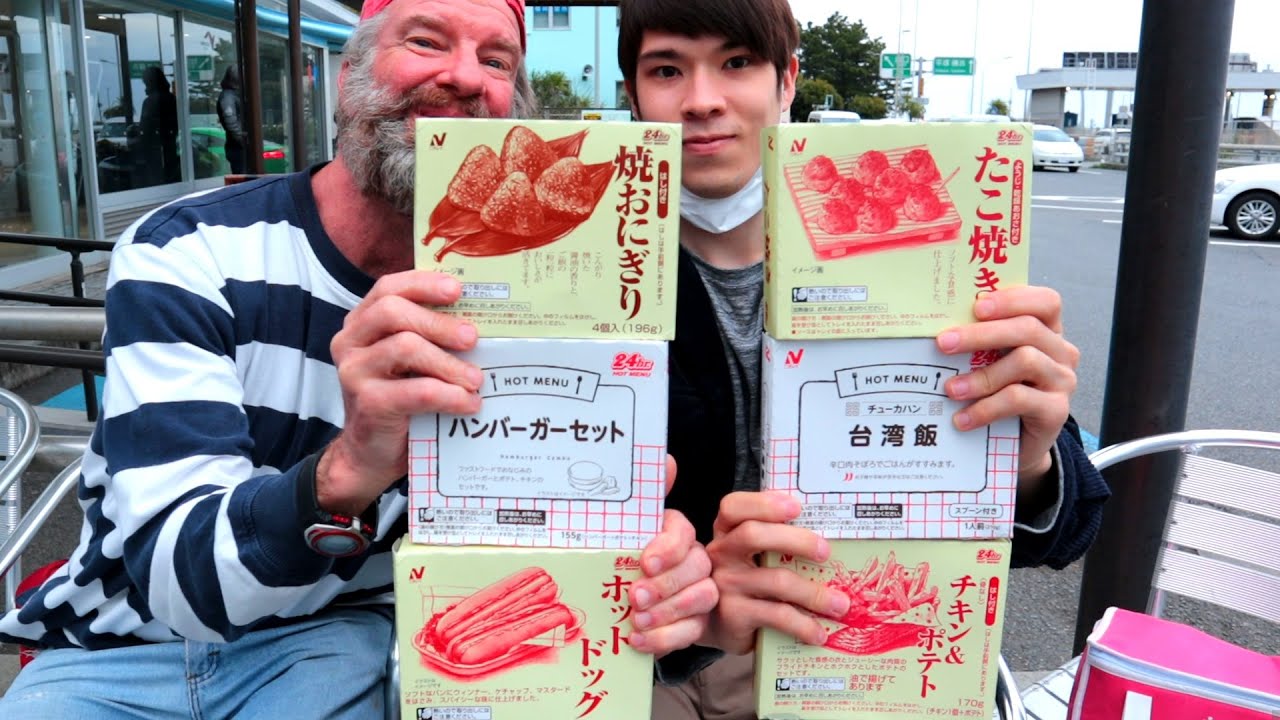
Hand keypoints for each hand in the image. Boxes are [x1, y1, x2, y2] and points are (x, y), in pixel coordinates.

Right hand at [318, 271, 483, 514]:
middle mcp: (350, 342)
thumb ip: (431, 337)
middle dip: (439, 322)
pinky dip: (449, 395)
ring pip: (405, 348)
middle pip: (393, 312)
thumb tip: (484, 321)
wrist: (371, 454)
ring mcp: (354, 372)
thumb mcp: (412, 362)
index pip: (388, 288)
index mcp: (362, 322)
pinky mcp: (367, 403)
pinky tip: (469, 403)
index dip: (423, 284)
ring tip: (477, 379)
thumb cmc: (400, 400)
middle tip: (473, 338)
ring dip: (449, 363)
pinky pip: (415, 391)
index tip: (458, 289)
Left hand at [629, 456, 717, 656]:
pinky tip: (638, 641)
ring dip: (668, 612)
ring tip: (637, 621)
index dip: (667, 547)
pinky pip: (691, 632)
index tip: (645, 562)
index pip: (683, 532)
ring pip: (702, 598)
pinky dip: (665, 639)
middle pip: (697, 567)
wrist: (616, 598)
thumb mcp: (623, 526)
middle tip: (636, 596)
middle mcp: (694, 559)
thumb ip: (642, 495)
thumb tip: (666, 460)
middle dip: (667, 584)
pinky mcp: (696, 622)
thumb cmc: (621, 556)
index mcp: (675, 532)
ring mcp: (699, 591)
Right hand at [703, 491, 850, 653]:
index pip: (734, 507)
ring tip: (840, 604)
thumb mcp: (753, 556)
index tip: (796, 507)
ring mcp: (725, 584)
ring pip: (775, 580)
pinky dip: (803, 624)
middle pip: (753, 535)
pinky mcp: (733, 615)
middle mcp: (722, 553)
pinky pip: (776, 615)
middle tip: (826, 552)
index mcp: (728, 531)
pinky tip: (819, 632)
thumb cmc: (747, 581)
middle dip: (796, 540)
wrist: (720, 625)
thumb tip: (833, 541)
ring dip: (814, 593)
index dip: (763, 503)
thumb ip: (777, 543)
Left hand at [936, 286, 1079, 481]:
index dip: (1013, 300)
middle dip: (981, 334)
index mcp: (1048, 331)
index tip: (976, 307)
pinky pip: (1018, 400)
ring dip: (981, 375)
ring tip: (950, 389)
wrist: (1019, 442)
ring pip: (1025, 361)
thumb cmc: (1000, 392)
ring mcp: (1063, 381)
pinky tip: (962, 419)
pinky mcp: (1057, 410)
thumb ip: (980, 343)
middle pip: (1028, 329)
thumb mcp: (992, 362)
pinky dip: (985, 408)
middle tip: (944, 343)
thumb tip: (940, 331)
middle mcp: (1061, 352)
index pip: (1045, 302)